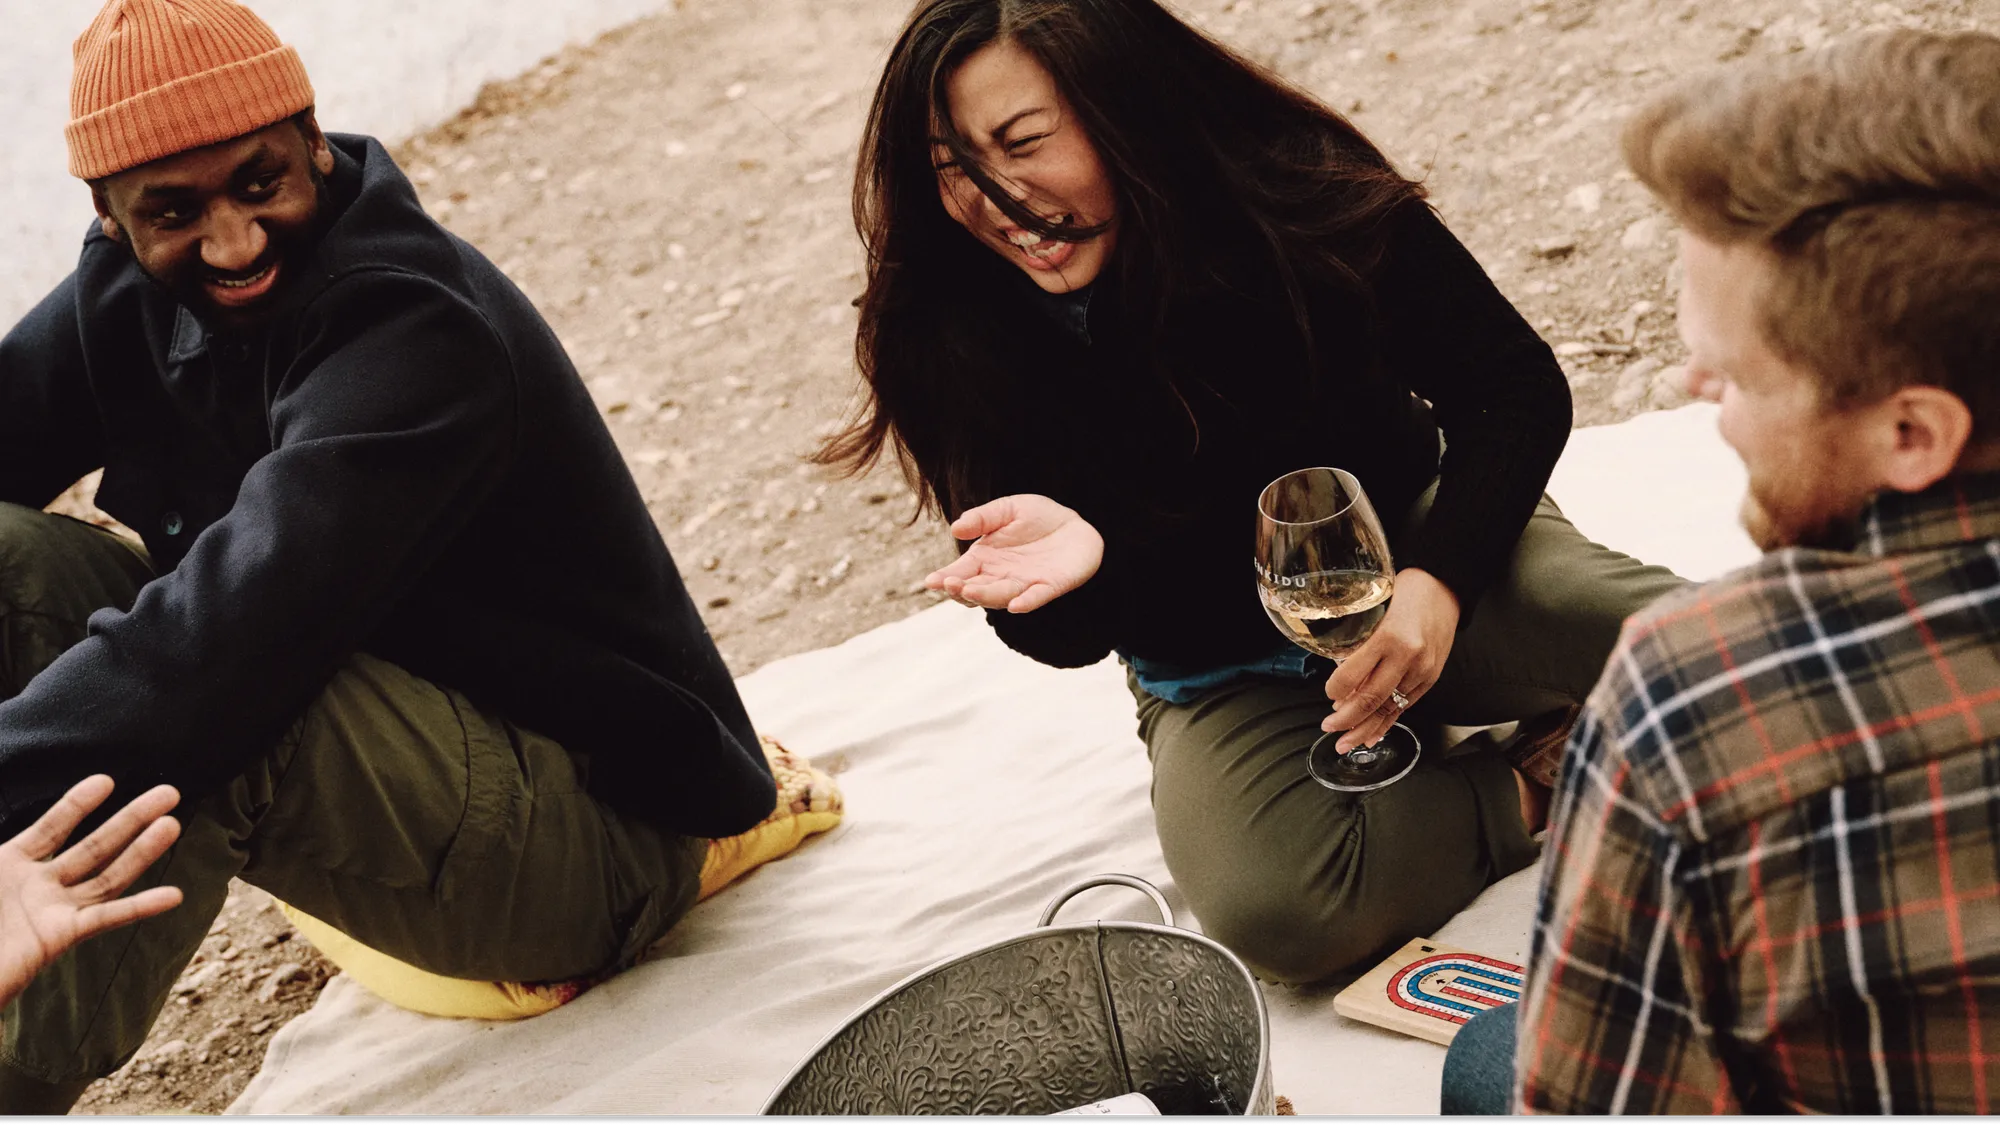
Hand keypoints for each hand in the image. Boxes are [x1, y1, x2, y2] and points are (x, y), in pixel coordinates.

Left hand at [0, 776, 182, 1008]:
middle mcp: (39, 886)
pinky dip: (140, 907)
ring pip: (108, 876)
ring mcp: (54, 910)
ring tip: (172, 824)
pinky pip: (105, 919)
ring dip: (142, 851)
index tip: (106, 780)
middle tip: (168, 794)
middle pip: (96, 846)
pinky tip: (172, 895)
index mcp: (9, 866)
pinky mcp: (60, 937)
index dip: (77, 805)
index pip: (51, 828)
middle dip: (132, 818)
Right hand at [924, 494, 1103, 612]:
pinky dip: (1026, 603)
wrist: (1074, 525)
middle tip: (951, 584)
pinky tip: (1016, 605)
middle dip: (961, 590)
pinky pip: (1036, 598)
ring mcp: (1024, 584)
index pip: (960, 573)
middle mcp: (1000, 576)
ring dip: (985, 596)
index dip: (945, 579)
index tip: (932, 581)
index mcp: (985, 559)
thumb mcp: (1007, 509)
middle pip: (975, 590)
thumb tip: (955, 529)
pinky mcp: (1049, 587)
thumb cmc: (1036, 518)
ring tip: (969, 590)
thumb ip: (982, 518)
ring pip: (1000, 596)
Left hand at [1322, 568, 1460, 751]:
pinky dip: (1387, 723)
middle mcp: (1408, 657)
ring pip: (1389, 709)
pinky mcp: (1431, 678)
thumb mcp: (1375, 608)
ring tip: (1346, 742)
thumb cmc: (1406, 590)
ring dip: (1365, 728)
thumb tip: (1340, 671)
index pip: (1352, 675)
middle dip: (1346, 720)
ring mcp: (1422, 670)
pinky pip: (1406, 706)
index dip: (1335, 690)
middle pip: (1371, 700)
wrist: (1445, 587)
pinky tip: (1373, 734)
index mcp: (1389, 637)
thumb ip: (1359, 639)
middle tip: (1329, 727)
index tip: (1327, 694)